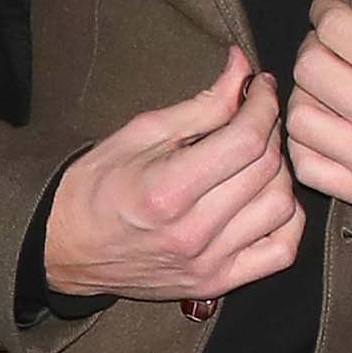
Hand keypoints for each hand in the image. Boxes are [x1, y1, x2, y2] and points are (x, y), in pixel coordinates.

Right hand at [44, 49, 303, 301]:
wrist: (64, 247)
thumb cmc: (95, 186)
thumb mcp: (139, 133)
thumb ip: (200, 105)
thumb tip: (242, 69)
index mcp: (166, 190)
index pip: (245, 141)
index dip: (262, 106)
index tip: (260, 87)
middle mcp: (192, 232)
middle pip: (266, 170)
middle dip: (268, 131)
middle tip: (253, 115)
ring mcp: (208, 263)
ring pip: (280, 207)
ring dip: (278, 172)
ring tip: (256, 157)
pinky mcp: (217, 283)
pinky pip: (281, 251)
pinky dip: (287, 219)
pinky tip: (267, 199)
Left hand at [286, 0, 351, 233]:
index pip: (335, 30)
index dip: (327, 8)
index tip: (333, 7)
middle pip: (309, 69)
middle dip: (316, 46)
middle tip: (335, 45)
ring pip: (299, 119)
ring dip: (307, 95)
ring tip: (332, 89)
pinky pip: (308, 168)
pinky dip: (307, 144)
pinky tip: (329, 129)